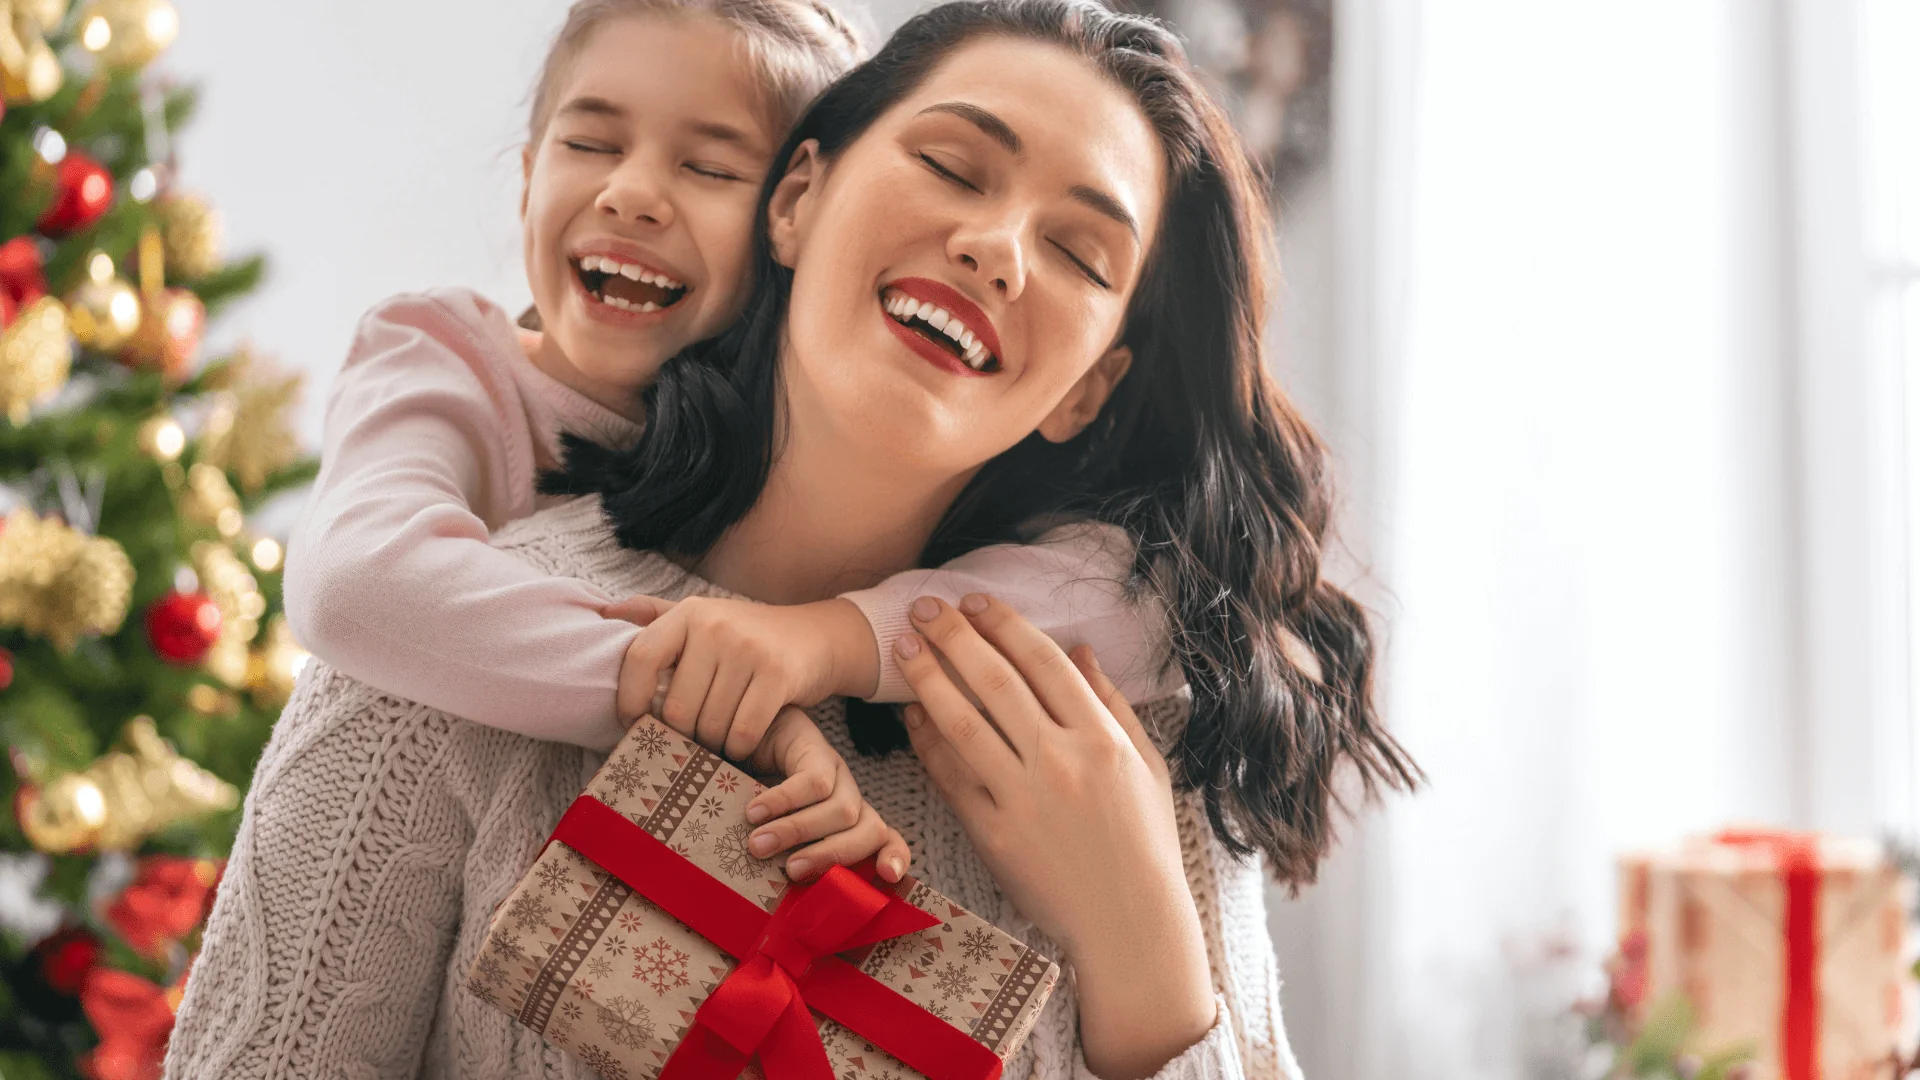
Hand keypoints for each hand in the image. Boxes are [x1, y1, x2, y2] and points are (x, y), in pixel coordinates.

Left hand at [604, 595, 877, 759]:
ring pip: (710, 724)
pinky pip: (743, 732)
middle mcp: (715, 626)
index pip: (639, 658)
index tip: (635, 724)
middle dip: (683, 735)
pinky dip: (739, 749)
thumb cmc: (747, 637)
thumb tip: (603, 614)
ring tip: (717, 742)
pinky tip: (741, 745)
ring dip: (712, 745)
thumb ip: (654, 616)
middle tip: (692, 741)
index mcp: (689, 613)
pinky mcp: (779, 675)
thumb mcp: (702, 618)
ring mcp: (748, 649)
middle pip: (677, 707)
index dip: (630, 699)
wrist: (817, 637)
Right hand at [740, 707, 910, 882]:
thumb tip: (776, 897)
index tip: (888, 877)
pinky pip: (813, 783)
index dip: (892, 857)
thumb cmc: (752, 800)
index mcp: (849, 822)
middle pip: (869, 831)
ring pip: (842, 810)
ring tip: (758, 844)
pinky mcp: (816, 748)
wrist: (737, 739)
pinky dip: (781, 802)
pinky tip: (754, 812)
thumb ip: (783, 860)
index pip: (887, 840)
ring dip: (798, 832)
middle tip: (789, 872)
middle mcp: (849, 796)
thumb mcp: (771, 834)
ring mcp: (836, 771)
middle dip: (831, 856)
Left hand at [894, 594, 1214, 1078]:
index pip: (1043, 663)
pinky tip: (912, 716)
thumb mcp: (1147, 766)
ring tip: (905, 649)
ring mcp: (1023, 799)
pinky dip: (927, 742)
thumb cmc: (1144, 843)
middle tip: (923, 608)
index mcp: (1101, 739)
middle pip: (996, 682)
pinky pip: (951, 777)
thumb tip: (1080, 650)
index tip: (975, 601)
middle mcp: (1060, 762)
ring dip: (928, 680)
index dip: (1004, 625)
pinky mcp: (993, 835)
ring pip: (963, 723)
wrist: (1128, 924)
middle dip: (955, 637)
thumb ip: (1112, 704)